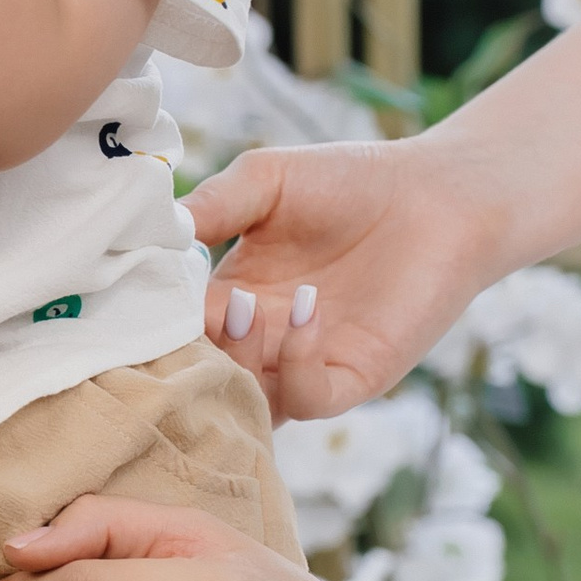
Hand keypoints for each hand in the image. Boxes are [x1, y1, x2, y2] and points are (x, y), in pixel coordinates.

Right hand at [184, 135, 507, 419]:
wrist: (440, 193)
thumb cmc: (353, 181)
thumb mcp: (266, 180)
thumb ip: (213, 204)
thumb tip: (153, 231)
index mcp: (230, 298)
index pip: (174, 329)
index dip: (155, 319)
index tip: (140, 294)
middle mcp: (261, 340)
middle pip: (203, 375)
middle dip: (187, 351)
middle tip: (192, 311)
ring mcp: (304, 364)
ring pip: (248, 400)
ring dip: (236, 362)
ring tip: (246, 308)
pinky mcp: (353, 377)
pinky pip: (308, 397)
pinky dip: (295, 364)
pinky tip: (307, 310)